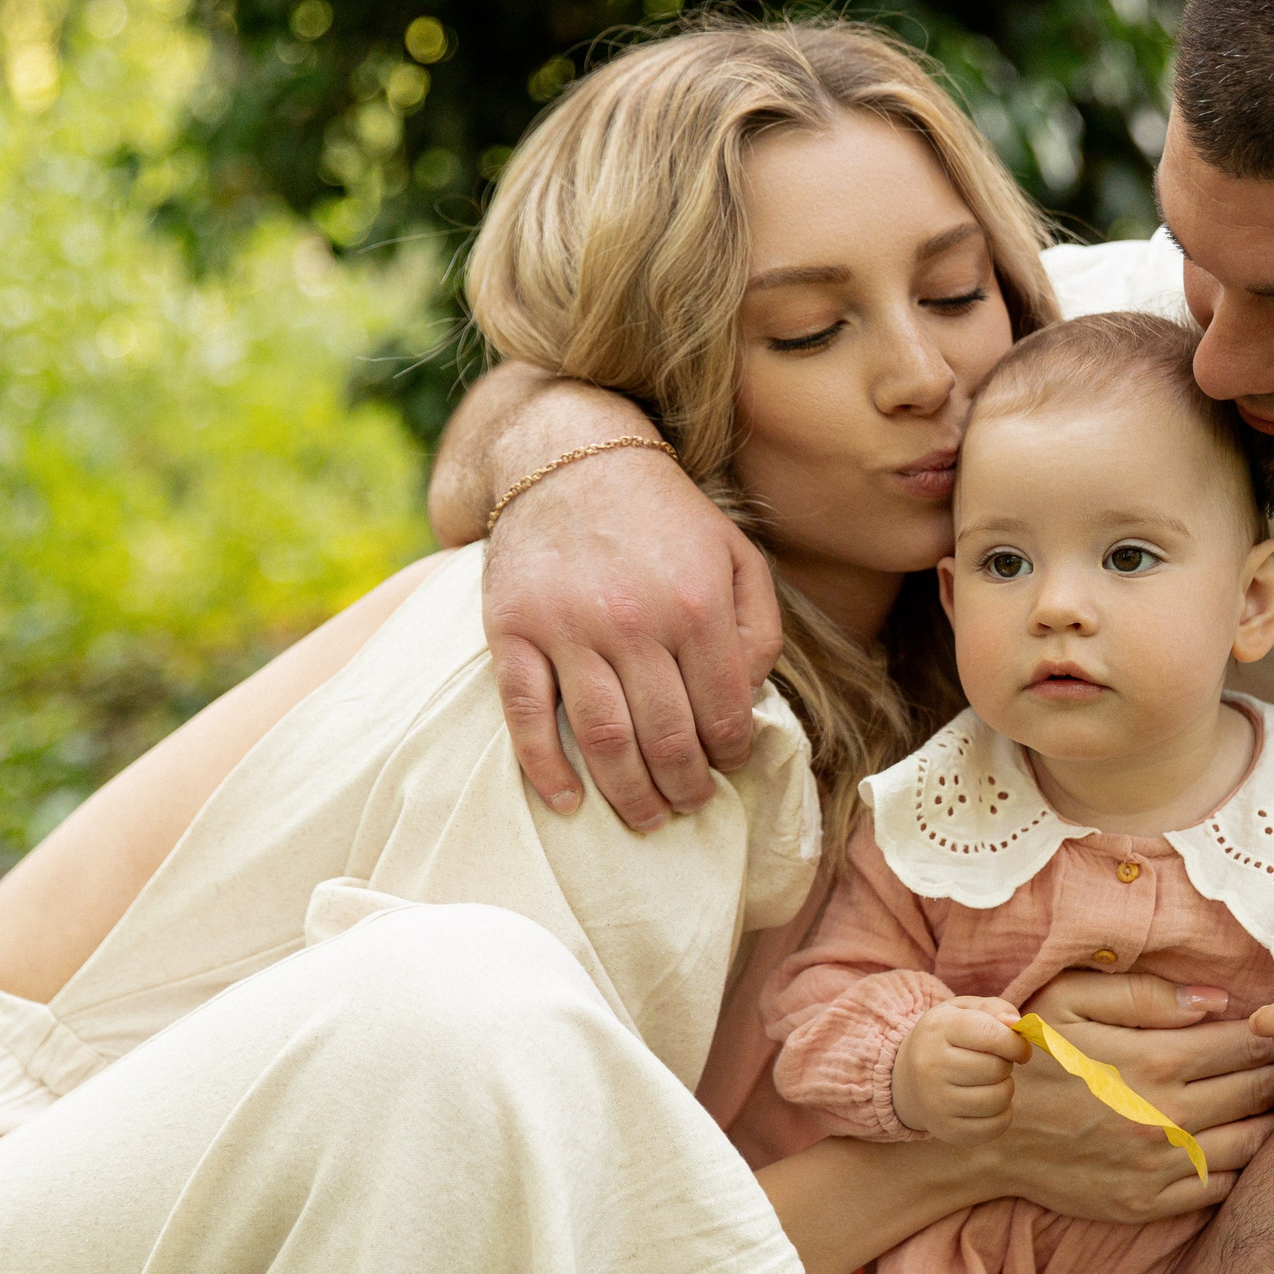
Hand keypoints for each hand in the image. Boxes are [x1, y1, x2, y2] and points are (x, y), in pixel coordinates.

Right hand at [483, 441, 782, 828]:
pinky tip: (567, 801)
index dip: (729, 753)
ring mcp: (569, 629)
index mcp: (698, 607)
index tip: (725, 766)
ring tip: (646, 816)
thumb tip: (749, 697)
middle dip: (684, 787)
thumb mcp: (737, 553)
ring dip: (629, 794)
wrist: (571, 457)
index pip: (723, 712)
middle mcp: (635, 622)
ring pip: (604, 739)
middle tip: (689, 805)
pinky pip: (528, 716)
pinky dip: (546, 768)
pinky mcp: (514, 631)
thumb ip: (759, 625)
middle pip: (667, 738)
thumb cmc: (666, 516)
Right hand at [892, 997, 1030, 1143]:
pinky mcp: (946, 1130)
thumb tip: (1017, 1024)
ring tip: (991, 1082)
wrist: (906, 1078)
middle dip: (1007, 1065)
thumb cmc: (946, 1039)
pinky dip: (1002, 1114)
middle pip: (996, 1069)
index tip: (1020, 1048)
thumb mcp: (963, 1011)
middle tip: (997, 1063)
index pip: (991, 1035)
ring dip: (1006, 1089)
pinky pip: (995, 1127)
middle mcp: (931, 1066)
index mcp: (938, 1029)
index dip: (1016, 1043)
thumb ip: (994, 1009)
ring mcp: (936, 1102)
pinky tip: (988, 1102)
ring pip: (998, 1099)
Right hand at [989, 972, 1273, 1223]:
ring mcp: (1159, 1166)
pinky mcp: (1149, 1203)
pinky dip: (1243, 1165)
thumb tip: (1218, 1000)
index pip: (1246, 1044)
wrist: (986, 1136)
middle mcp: (1166, 1117)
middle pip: (1259, 1092)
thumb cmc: (1031, 1056)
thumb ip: (1146, 994)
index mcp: (1153, 1060)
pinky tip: (1241, 1143)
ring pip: (1252, 1144)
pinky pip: (1220, 1187)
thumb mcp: (1069, 1000)